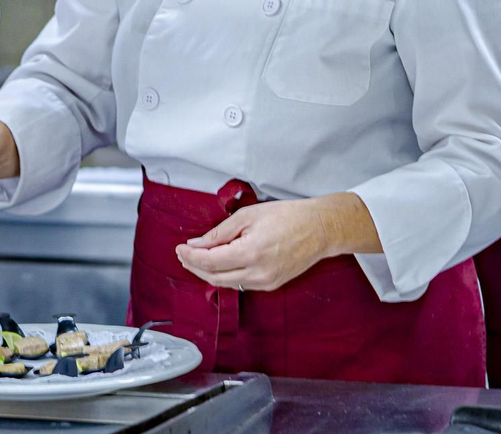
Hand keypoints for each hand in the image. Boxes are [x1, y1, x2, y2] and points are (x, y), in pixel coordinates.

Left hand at [175, 197, 341, 292]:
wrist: (320, 229)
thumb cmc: (287, 216)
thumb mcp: (249, 215)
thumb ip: (220, 232)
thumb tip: (197, 244)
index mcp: (251, 253)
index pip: (210, 261)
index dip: (191, 256)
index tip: (180, 248)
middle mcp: (258, 273)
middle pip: (215, 276)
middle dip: (195, 266)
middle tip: (183, 254)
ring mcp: (266, 282)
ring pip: (227, 283)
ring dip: (208, 272)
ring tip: (196, 259)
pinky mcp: (272, 285)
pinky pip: (241, 284)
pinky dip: (226, 275)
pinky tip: (219, 264)